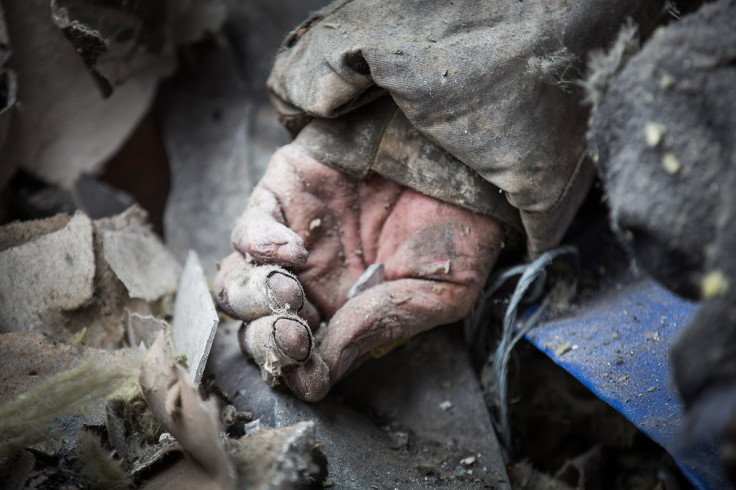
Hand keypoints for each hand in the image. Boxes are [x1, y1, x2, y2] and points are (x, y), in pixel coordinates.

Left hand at [214, 144, 503, 400]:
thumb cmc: (461, 226)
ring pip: (239, 284)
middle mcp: (311, 282)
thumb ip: (383, 325)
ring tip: (291, 294)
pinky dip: (259, 246)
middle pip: (257, 326)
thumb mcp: (440, 292)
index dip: (297, 370)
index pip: (300, 354)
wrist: (464, 156)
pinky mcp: (283, 196)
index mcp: (346, 313)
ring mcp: (292, 240)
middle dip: (268, 341)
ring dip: (256, 301)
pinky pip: (247, 230)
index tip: (308, 377)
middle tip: (296, 338)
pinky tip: (294, 252)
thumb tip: (323, 374)